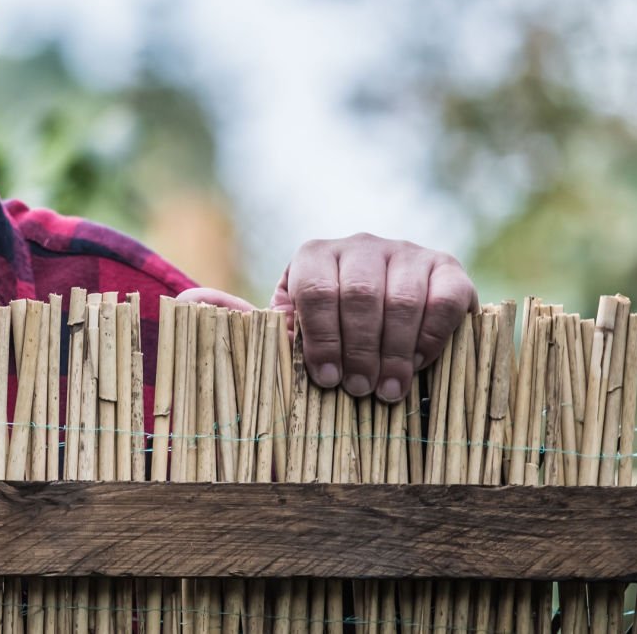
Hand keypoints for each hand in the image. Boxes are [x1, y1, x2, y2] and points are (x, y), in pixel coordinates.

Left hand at [180, 232, 475, 402]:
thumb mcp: (289, 325)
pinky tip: (418, 365)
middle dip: (358, 350)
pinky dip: (431, 337)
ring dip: (394, 352)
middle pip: (356, 294)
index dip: (320, 338)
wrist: (391, 316)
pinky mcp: (449, 268)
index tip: (328, 381)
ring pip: (400, 300)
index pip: (313, 288)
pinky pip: (443, 300)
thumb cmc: (328, 329)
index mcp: (314, 254)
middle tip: (360, 391)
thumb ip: (248, 320)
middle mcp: (360, 244)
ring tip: (388, 391)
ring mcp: (407, 251)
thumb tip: (187, 302)